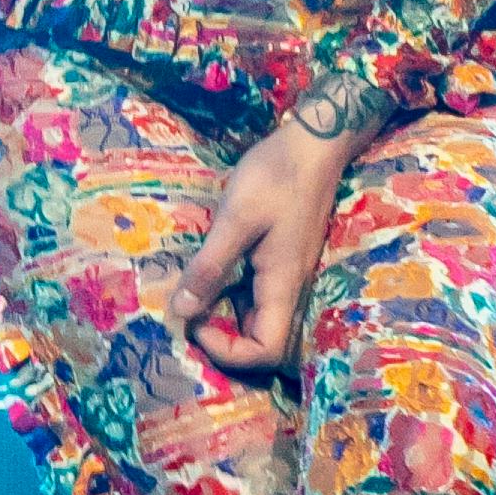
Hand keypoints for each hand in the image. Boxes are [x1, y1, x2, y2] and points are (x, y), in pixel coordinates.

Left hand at [170, 113, 373, 377]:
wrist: (314, 143)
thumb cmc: (276, 177)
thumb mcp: (235, 221)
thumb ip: (209, 268)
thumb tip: (181, 312)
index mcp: (281, 284)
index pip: (266, 350)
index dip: (230, 351)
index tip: (197, 322)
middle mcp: (288, 286)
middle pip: (261, 339)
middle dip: (222, 337)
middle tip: (187, 311)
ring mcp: (287, 272)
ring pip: (257, 316)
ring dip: (224, 314)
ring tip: (192, 293)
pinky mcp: (281, 257)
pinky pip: (256, 292)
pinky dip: (231, 292)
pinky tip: (209, 270)